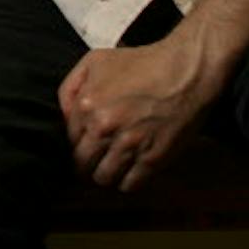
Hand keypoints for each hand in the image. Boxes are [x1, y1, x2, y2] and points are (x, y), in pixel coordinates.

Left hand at [58, 32, 225, 190]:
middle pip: (81, 165)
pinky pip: (130, 186)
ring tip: (114, 165)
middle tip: (97, 159)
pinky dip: (128, 182)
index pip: (68, 141)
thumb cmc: (141, 63)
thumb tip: (63, 116)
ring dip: (107, 174)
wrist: (185, 71)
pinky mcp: (153, 158)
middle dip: (87, 163)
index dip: (76, 144)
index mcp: (86, 105)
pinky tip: (131, 170)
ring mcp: (129, 145)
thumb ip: (71, 88)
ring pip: (103, 179)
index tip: (85, 145)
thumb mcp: (94, 61)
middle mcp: (104, 128)